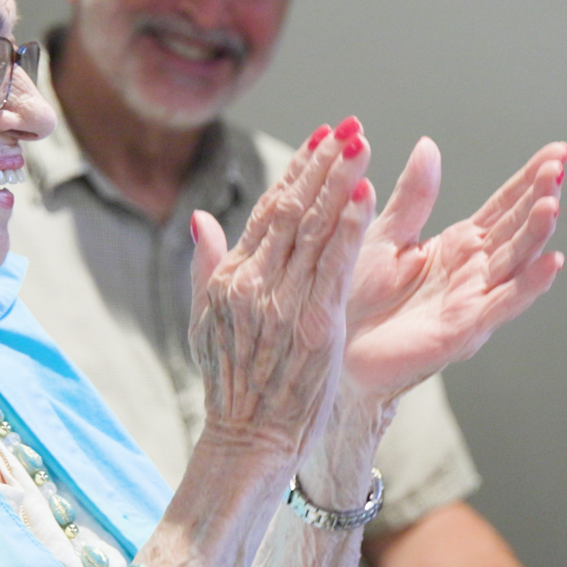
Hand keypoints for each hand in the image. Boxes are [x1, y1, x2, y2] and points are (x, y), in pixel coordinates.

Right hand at [188, 118, 374, 458]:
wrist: (247, 439)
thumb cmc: (234, 385)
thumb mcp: (207, 322)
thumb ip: (207, 266)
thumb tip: (201, 219)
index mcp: (231, 278)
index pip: (268, 210)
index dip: (297, 171)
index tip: (321, 137)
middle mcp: (254, 283)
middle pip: (292, 209)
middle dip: (323, 163)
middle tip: (349, 127)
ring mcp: (283, 302)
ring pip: (314, 228)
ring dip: (339, 181)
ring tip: (361, 144)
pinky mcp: (314, 324)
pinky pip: (334, 264)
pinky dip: (349, 225)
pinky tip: (365, 193)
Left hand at [342, 139, 566, 403]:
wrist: (332, 346)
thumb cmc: (353, 296)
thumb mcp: (384, 233)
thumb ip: (414, 195)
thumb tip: (429, 145)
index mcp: (457, 246)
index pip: (504, 207)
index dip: (529, 180)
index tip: (557, 152)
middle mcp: (473, 272)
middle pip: (516, 229)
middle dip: (540, 198)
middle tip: (558, 167)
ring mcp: (472, 301)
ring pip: (515, 263)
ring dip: (537, 235)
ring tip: (552, 204)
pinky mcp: (462, 330)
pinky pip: (501, 304)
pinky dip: (529, 285)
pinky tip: (551, 262)